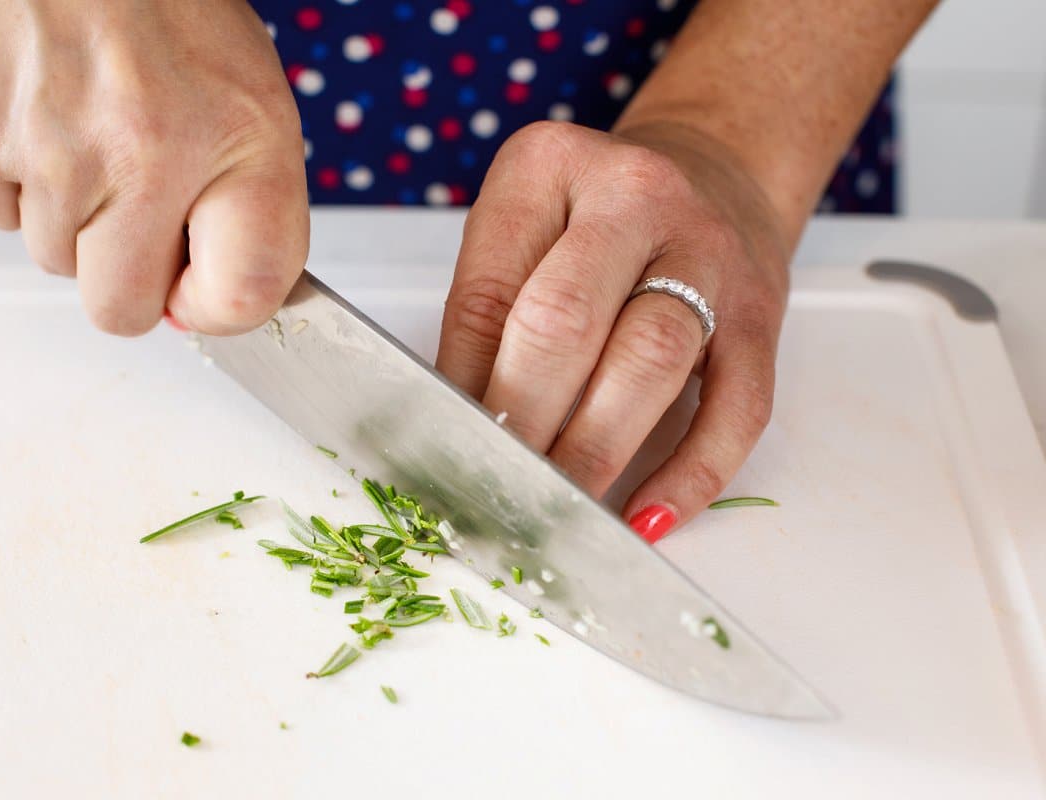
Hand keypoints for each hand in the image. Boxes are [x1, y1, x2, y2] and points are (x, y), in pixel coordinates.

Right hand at [0, 1, 307, 334]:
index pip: (241, 298)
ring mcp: (52, 153)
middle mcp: (144, 158)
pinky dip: (18, 184)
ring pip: (55, 262)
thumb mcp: (255, 109)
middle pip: (121, 310)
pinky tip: (46, 122)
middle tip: (137, 203)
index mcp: (238, 147)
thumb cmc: (171, 16)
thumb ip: (250, 216)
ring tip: (92, 136)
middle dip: (129, 273)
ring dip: (74, 220)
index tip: (200, 283)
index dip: (215, 306)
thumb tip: (199, 305)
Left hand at [436, 121, 790, 540]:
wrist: (717, 168)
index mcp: (550, 167)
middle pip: (567, 320)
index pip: (490, 291)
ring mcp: (709, 254)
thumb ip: (488, 312)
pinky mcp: (760, 315)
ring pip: (651, 362)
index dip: (463, 384)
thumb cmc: (597, 213)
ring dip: (596, 450)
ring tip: (559, 508)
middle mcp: (636, 197)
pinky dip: (691, 473)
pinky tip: (648, 516)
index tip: (448, 449)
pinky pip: (736, 407)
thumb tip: (457, 425)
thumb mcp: (524, 227)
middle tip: (495, 487)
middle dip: (525, 421)